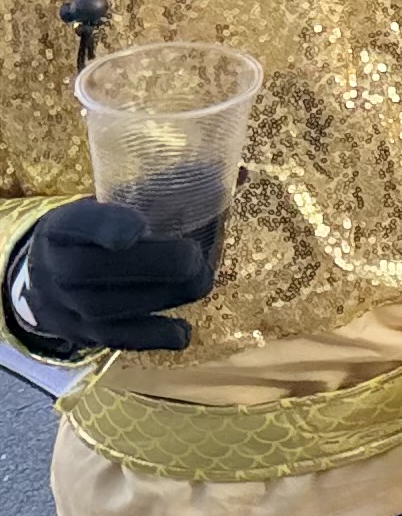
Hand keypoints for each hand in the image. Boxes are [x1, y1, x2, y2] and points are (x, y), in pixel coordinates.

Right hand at [4, 199, 219, 357]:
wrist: (46, 282)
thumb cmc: (95, 235)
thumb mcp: (110, 206)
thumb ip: (163, 191)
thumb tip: (241, 174)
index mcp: (61, 228)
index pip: (77, 224)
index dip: (106, 226)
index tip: (139, 227)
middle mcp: (55, 269)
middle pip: (97, 271)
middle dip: (157, 265)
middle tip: (196, 256)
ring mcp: (68, 308)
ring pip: (113, 308)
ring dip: (167, 296)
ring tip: (200, 280)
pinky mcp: (87, 337)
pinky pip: (121, 341)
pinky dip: (157, 336)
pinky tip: (183, 330)